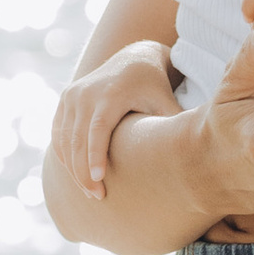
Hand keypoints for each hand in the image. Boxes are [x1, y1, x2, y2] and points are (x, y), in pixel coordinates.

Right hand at [50, 43, 177, 198]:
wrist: (134, 57)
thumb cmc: (155, 86)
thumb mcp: (166, 102)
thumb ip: (174, 126)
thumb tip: (195, 156)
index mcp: (111, 93)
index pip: (98, 129)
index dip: (96, 155)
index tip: (98, 180)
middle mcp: (87, 93)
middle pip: (78, 139)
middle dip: (84, 172)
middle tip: (97, 196)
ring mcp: (72, 95)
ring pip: (64, 139)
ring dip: (73, 168)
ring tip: (89, 191)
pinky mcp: (65, 99)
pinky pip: (58, 133)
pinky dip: (64, 155)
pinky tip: (76, 174)